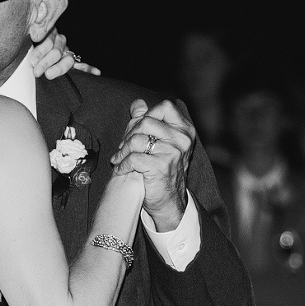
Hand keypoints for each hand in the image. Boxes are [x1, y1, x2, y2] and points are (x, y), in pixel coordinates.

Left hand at [28, 30, 100, 78]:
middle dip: (45, 62)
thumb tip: (29, 54)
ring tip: (49, 75)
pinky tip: (97, 72)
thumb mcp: (31, 41)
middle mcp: (61, 41)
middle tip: (37, 72)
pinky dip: (89, 69)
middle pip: (56, 52)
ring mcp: (68, 51)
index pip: (47, 42)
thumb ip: (31, 45)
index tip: (32, 62)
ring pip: (67, 59)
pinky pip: (83, 65)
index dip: (40, 52)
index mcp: (50, 33)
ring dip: (58, 68)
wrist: (42, 42)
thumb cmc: (34, 47)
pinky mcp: (73, 61)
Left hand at [110, 99, 195, 231]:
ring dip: (122, 151)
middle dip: (129, 134)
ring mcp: (173, 153)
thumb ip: (149, 121)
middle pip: (146, 122)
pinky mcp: (160, 166)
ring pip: (136, 140)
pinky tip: (121, 169)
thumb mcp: (160, 143)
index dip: (147, 115)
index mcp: (185, 130)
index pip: (165, 107)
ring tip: (119, 159)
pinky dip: (123, 164)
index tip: (138, 129)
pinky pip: (133, 158)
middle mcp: (182, 139)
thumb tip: (137, 103)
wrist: (168, 201)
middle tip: (123, 147)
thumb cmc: (162, 171)